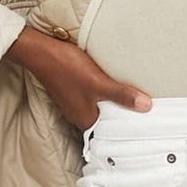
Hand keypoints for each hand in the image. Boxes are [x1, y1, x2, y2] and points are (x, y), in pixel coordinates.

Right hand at [6, 26, 152, 129]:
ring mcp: (74, 104)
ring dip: (113, 106)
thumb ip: (121, 95)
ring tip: (133, 101)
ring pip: (100, 110)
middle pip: (106, 122)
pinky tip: (111, 88)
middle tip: (145, 114)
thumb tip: (146, 107)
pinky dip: (103, 97)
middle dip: (123, 117)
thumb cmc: (67, 67)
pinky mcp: (72, 92)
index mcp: (86, 120)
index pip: (111, 134)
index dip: (127, 130)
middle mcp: (79, 116)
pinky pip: (93, 100)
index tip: (144, 127)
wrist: (40, 52)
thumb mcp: (98, 82)